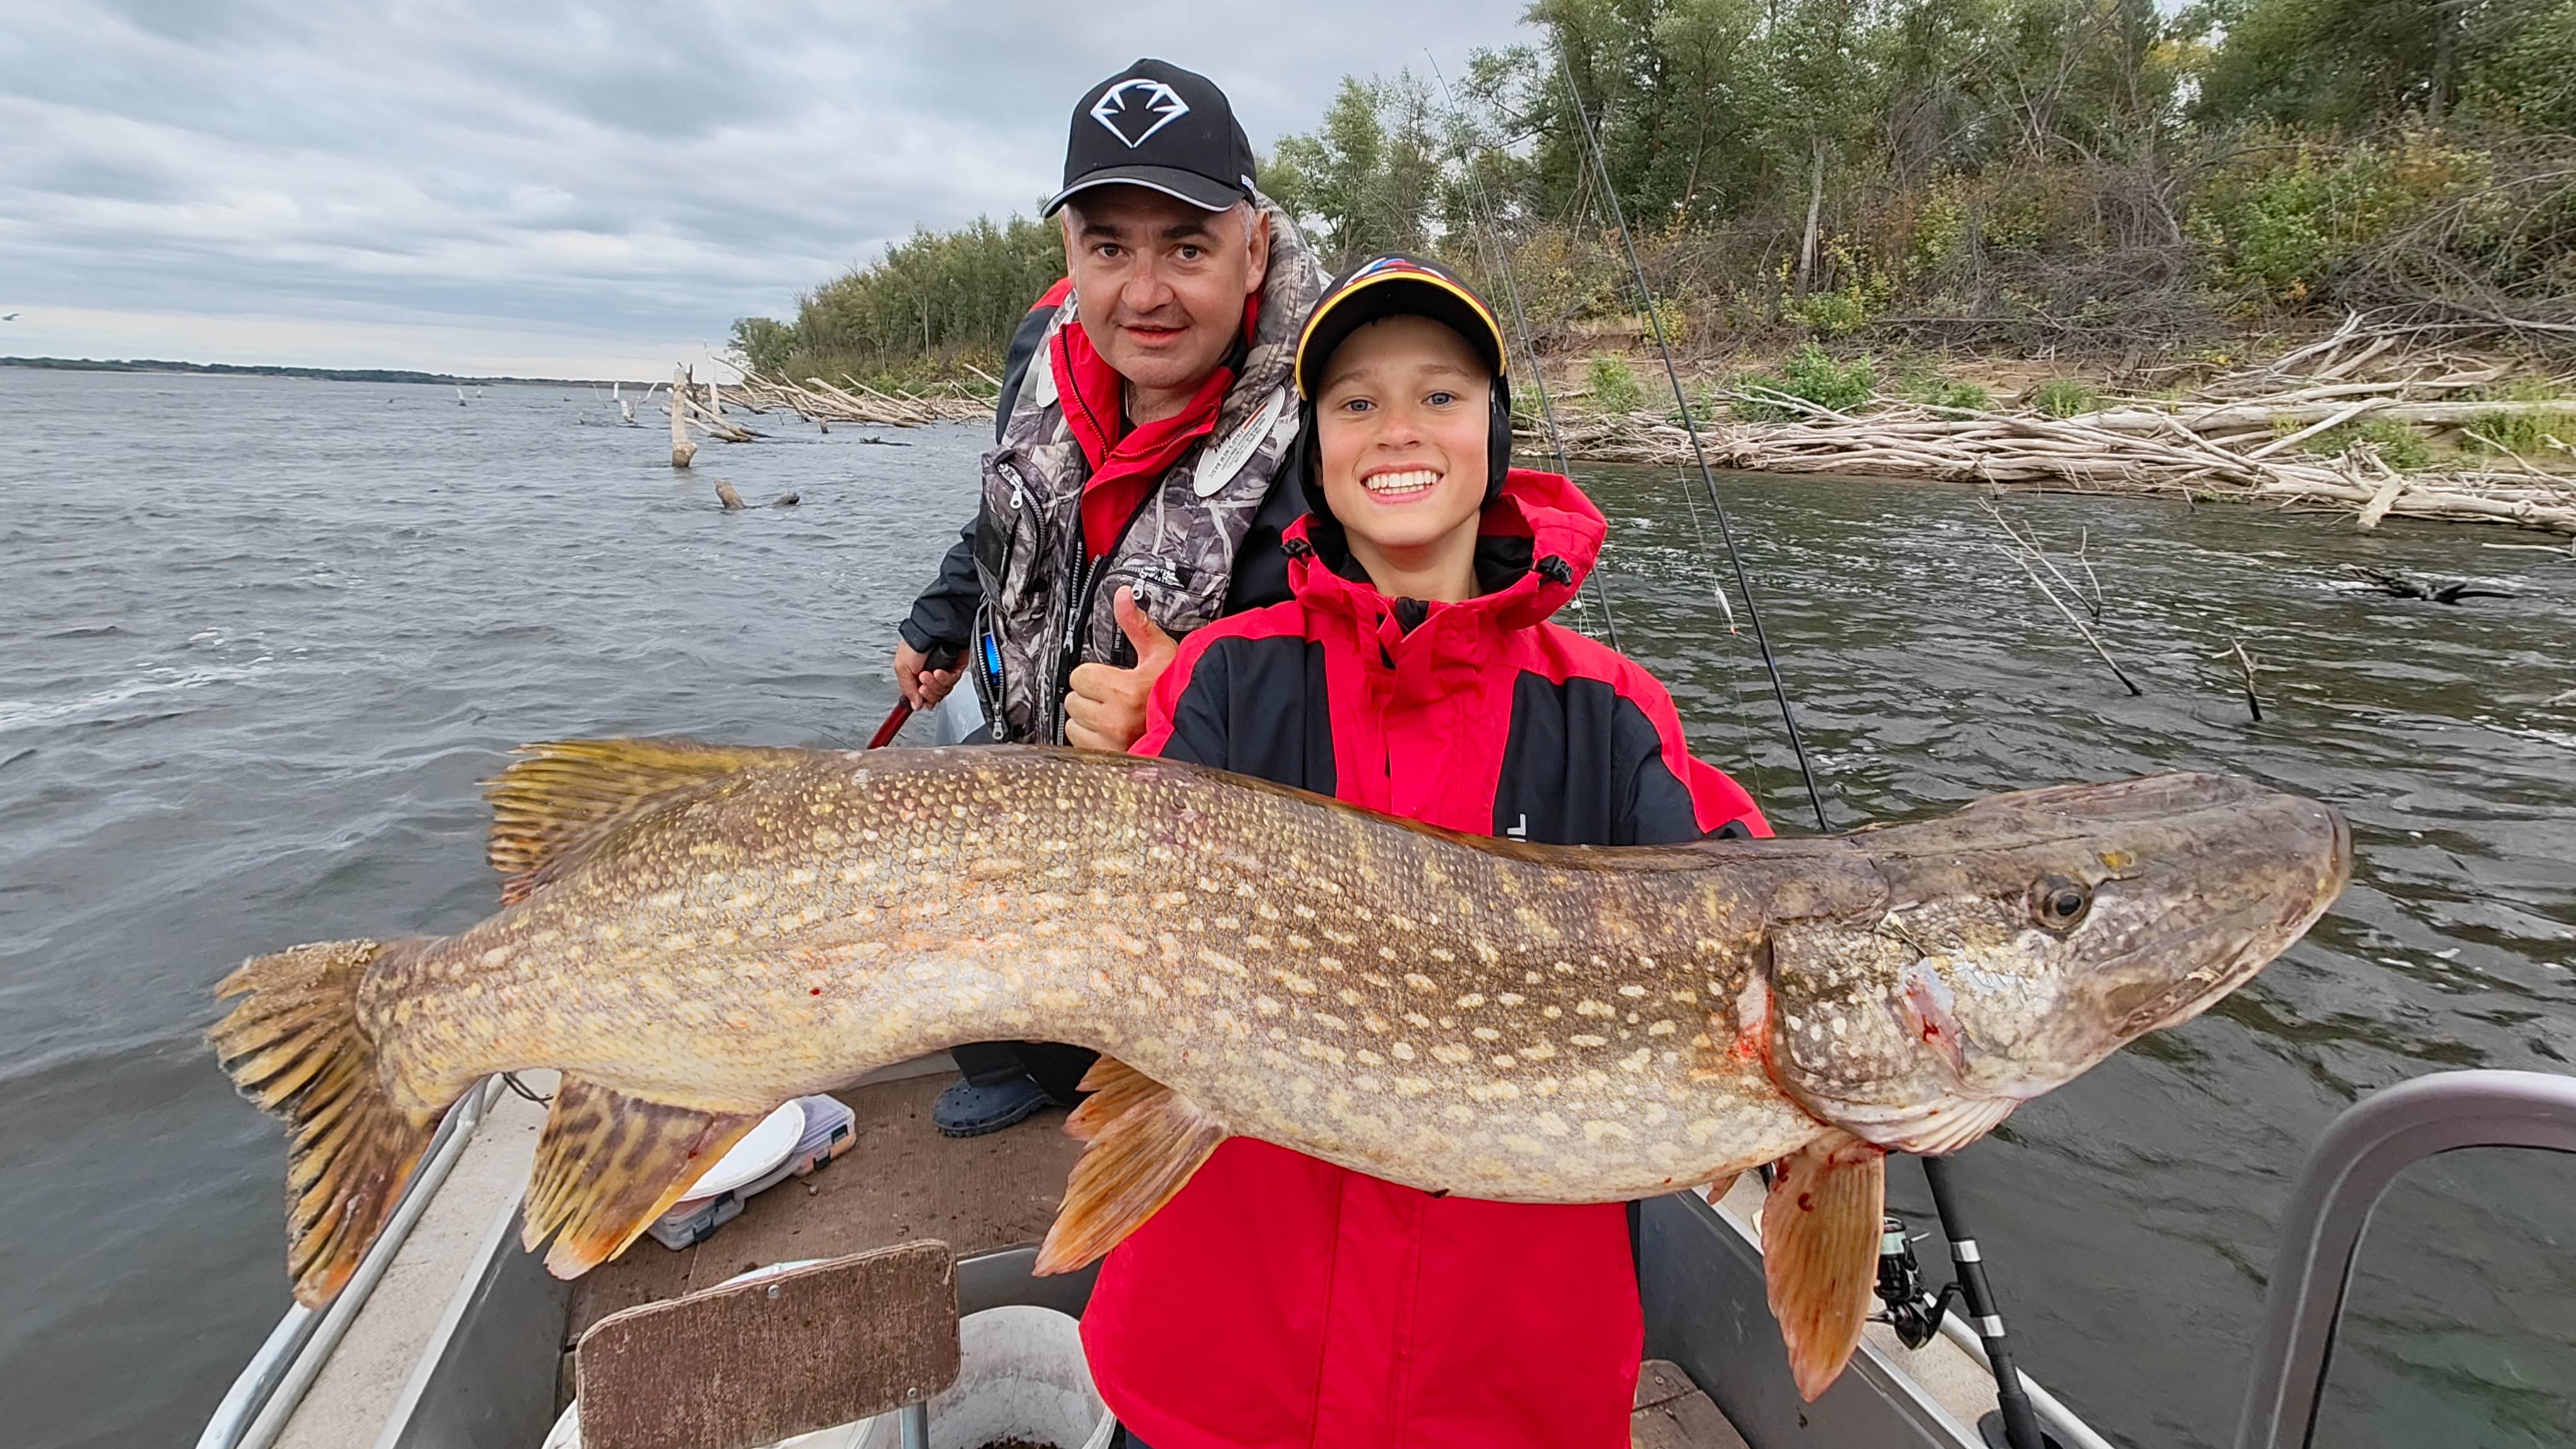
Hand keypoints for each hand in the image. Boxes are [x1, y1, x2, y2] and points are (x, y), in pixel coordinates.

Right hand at [894, 639, 960, 709]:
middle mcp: (929, 674)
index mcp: (914, 675)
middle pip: (932, 696)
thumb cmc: (914, 642)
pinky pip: (952, 681)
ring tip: (930, 673)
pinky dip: (945, 678)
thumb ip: (908, 690)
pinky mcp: (955, 668)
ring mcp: (943, 672)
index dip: (919, 701)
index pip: (919, 696)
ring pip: (943, 691)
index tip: (917, 703)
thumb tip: (915, 705)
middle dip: (928, 692)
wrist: (932, 629)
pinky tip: (939, 671)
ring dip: (935, 684)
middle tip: (923, 683)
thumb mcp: (901, 668)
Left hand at [1064, 587, 1177, 752]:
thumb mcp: (1162, 653)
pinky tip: (1112, 732)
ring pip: (1074, 724)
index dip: (1095, 674)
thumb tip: (1123, 596)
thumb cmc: (1181, 694)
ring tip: (1113, 715)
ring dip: (1088, 719)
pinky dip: (1092, 739)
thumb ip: (1136, 624)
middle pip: (1074, 699)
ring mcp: (1111, 745)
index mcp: (1127, 691)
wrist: (1200, 731)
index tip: (1113, 679)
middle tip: (1114, 697)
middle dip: (1090, 696)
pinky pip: (1080, 745)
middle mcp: (1116, 720)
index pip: (1080, 676)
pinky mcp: (1109, 760)